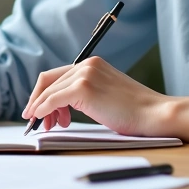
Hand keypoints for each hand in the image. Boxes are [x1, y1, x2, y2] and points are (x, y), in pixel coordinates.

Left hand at [21, 57, 174, 137]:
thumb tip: (60, 107)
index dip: (43, 93)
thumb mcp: (105, 94)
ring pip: (49, 91)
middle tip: (35, 120)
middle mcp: (87, 64)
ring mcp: (85, 75)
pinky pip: (52, 100)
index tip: (39, 110)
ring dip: (40, 109)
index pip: (57, 75)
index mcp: (93, 63)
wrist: (153, 114)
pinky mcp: (83, 88)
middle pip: (48, 80)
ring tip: (47, 125)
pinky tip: (40, 119)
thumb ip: (85, 93)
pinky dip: (42, 110)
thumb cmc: (134, 111)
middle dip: (37, 101)